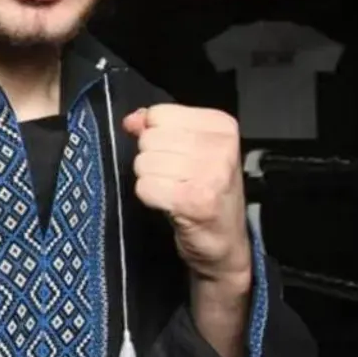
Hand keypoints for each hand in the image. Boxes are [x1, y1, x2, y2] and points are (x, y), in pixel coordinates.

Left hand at [123, 104, 250, 282]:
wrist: (225, 243)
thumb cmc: (207, 193)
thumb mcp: (189, 151)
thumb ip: (157, 128)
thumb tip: (131, 120)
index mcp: (222, 126)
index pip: (159, 114)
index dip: (156, 136)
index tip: (176, 155)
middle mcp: (221, 147)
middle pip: (150, 138)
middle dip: (152, 160)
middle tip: (175, 178)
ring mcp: (211, 174)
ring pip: (144, 162)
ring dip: (151, 180)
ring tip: (174, 191)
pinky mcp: (195, 201)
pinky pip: (145, 187)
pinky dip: (150, 198)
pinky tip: (170, 204)